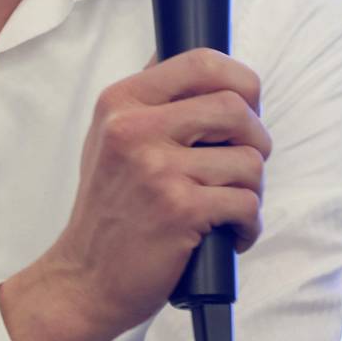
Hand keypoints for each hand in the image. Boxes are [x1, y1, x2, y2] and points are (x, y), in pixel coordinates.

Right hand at [0, 48, 269, 340]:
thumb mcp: (110, 137)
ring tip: (231, 204)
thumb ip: (151, 100)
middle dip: (256, 138)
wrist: (84, 278)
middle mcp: (135, 128)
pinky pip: (246, 204)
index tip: (247, 104)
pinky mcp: (180, 210)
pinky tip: (229, 234)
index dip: (241, 80)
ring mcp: (158, 169)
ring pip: (249, 159)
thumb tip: (202, 63)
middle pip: (235, 107)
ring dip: (253, 187)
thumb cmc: (109, 209)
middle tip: (244, 162)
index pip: (201, 61)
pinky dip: (248, 224)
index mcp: (122, 101)